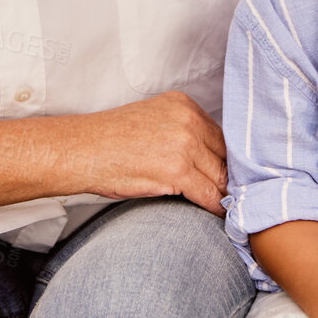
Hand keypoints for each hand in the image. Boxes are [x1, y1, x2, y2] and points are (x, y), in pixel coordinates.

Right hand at [66, 90, 228, 213]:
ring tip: (231, 207)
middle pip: (225, 154)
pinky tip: (219, 213)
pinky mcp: (177, 170)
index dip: (226, 159)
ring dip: (226, 193)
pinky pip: (208, 193)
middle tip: (237, 194)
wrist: (80, 151)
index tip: (230, 175)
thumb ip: (181, 132)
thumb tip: (206, 158)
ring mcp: (184, 144)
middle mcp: (188, 120)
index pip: (220, 135)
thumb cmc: (108, 141)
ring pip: (220, 176)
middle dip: (230, 177)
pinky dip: (217, 206)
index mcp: (184, 105)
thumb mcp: (152, 121)